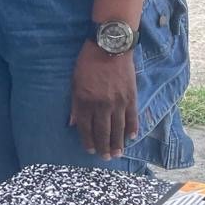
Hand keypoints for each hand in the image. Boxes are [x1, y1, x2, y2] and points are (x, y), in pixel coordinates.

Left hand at [70, 42, 138, 159]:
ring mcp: (118, 102)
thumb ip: (75, 104)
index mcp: (85, 101)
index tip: (90, 150)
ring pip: (118, 128)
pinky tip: (130, 137)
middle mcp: (102, 105)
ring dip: (118, 143)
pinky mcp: (131, 97)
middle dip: (104, 146)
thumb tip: (73, 123)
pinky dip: (132, 128)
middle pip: (103, 131)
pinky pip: (132, 117)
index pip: (86, 127)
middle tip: (106, 158)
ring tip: (117, 153)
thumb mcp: (75, 82)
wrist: (110, 46)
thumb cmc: (88, 62)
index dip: (88, 141)